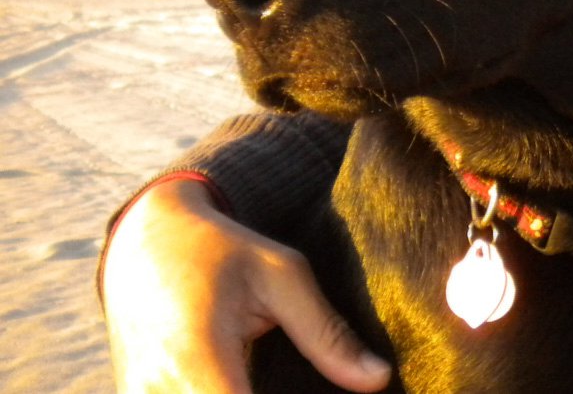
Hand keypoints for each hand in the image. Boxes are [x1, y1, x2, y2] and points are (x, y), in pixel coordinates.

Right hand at [102, 178, 391, 392]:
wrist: (146, 241)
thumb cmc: (221, 250)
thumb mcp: (282, 276)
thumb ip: (327, 334)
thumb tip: (379, 379)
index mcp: (198, 360)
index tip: (321, 393)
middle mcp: (159, 391)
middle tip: (304, 379)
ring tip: (282, 377)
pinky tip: (253, 380)